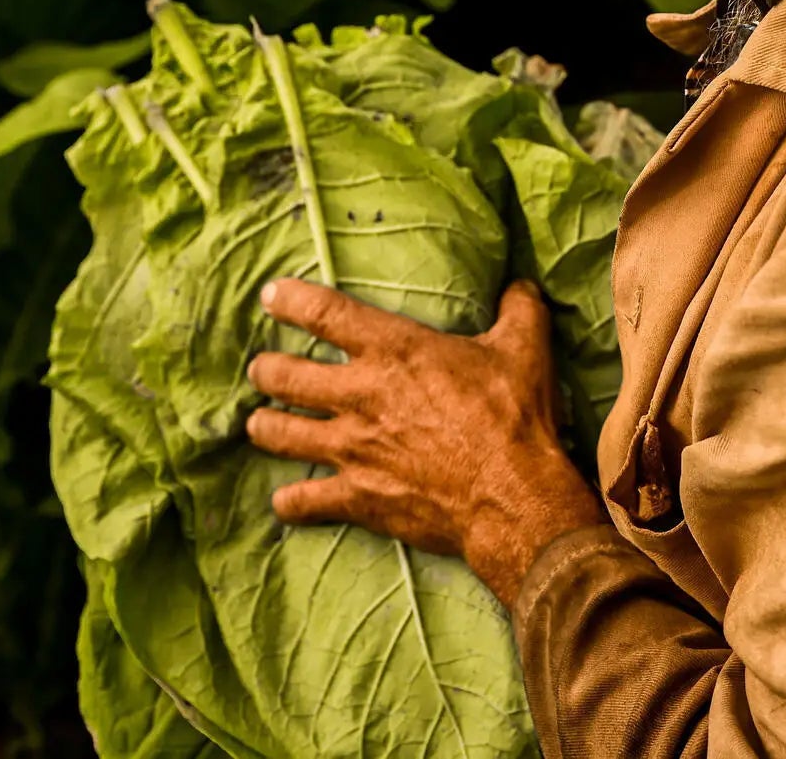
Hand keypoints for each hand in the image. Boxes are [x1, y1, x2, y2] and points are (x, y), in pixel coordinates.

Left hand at [245, 277, 610, 607]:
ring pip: (280, 434)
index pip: (326, 313)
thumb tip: (520, 285)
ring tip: (259, 423)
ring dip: (264, 427)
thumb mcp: (526, 347)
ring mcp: (352, 449)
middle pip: (284, 376)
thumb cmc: (514, 417)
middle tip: (263, 369)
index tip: (271, 295)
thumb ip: (518, 309)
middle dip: (266, 370)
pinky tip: (286, 500)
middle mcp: (361, 396)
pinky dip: (290, 501)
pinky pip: (302, 500)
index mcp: (395, 351)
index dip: (291, 300)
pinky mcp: (356, 496)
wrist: (511, 495)